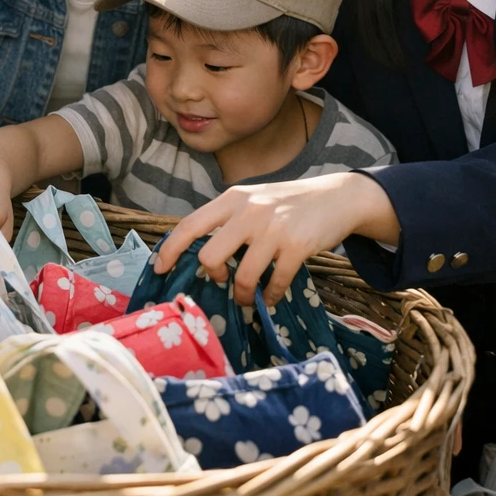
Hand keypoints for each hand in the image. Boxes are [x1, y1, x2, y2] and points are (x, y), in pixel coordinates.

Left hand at [153, 172, 398, 305]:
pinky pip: (274, 283)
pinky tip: (270, 296)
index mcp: (233, 199)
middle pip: (210, 256)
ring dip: (242, 295)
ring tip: (247, 298)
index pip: (190, 225)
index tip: (159, 269)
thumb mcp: (253, 201)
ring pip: (242, 276)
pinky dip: (269, 296)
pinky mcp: (297, 247)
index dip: (170, 249)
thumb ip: (228, 221)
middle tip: (224, 279)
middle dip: (213, 275)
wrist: (336, 197)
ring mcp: (273, 230)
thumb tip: (200, 254)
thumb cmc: (287, 204)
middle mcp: (249, 212)